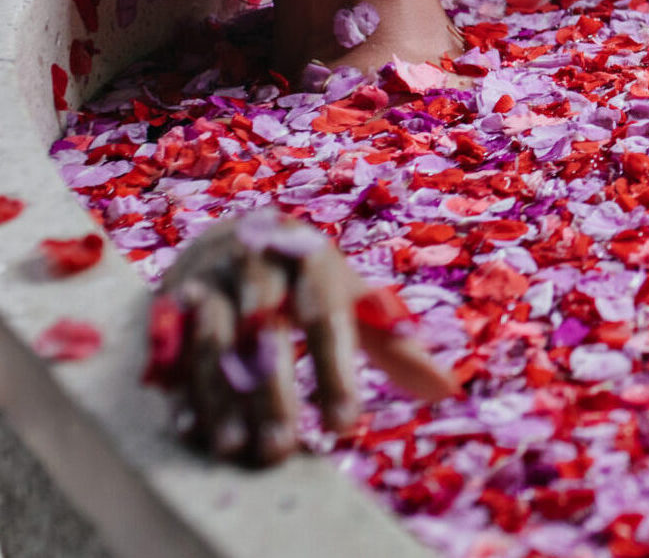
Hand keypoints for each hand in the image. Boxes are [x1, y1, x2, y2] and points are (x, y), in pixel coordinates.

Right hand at [152, 208, 454, 465]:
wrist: (233, 231)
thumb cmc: (306, 275)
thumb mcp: (349, 294)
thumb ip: (389, 338)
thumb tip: (446, 388)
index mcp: (309, 253)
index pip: (325, 313)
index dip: (334, 370)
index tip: (345, 425)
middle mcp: (258, 259)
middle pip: (265, 326)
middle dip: (273, 390)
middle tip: (282, 448)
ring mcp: (210, 276)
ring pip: (213, 338)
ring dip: (222, 396)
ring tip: (235, 449)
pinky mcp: (170, 299)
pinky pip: (171, 347)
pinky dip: (180, 389)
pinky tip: (191, 430)